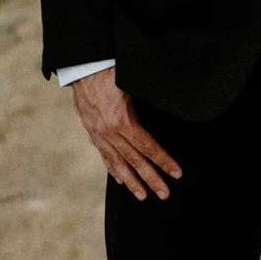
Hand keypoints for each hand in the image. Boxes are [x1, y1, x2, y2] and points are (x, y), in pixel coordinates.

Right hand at [70, 68, 182, 201]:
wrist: (83, 63)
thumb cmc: (112, 68)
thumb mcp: (134, 82)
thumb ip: (151, 99)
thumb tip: (173, 102)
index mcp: (122, 120)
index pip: (148, 147)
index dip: (163, 161)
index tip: (177, 173)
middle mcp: (109, 131)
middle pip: (134, 160)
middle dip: (151, 179)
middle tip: (165, 195)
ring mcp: (98, 133)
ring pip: (117, 163)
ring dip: (132, 181)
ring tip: (143, 196)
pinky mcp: (91, 130)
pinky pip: (104, 154)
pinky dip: (113, 169)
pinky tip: (121, 180)